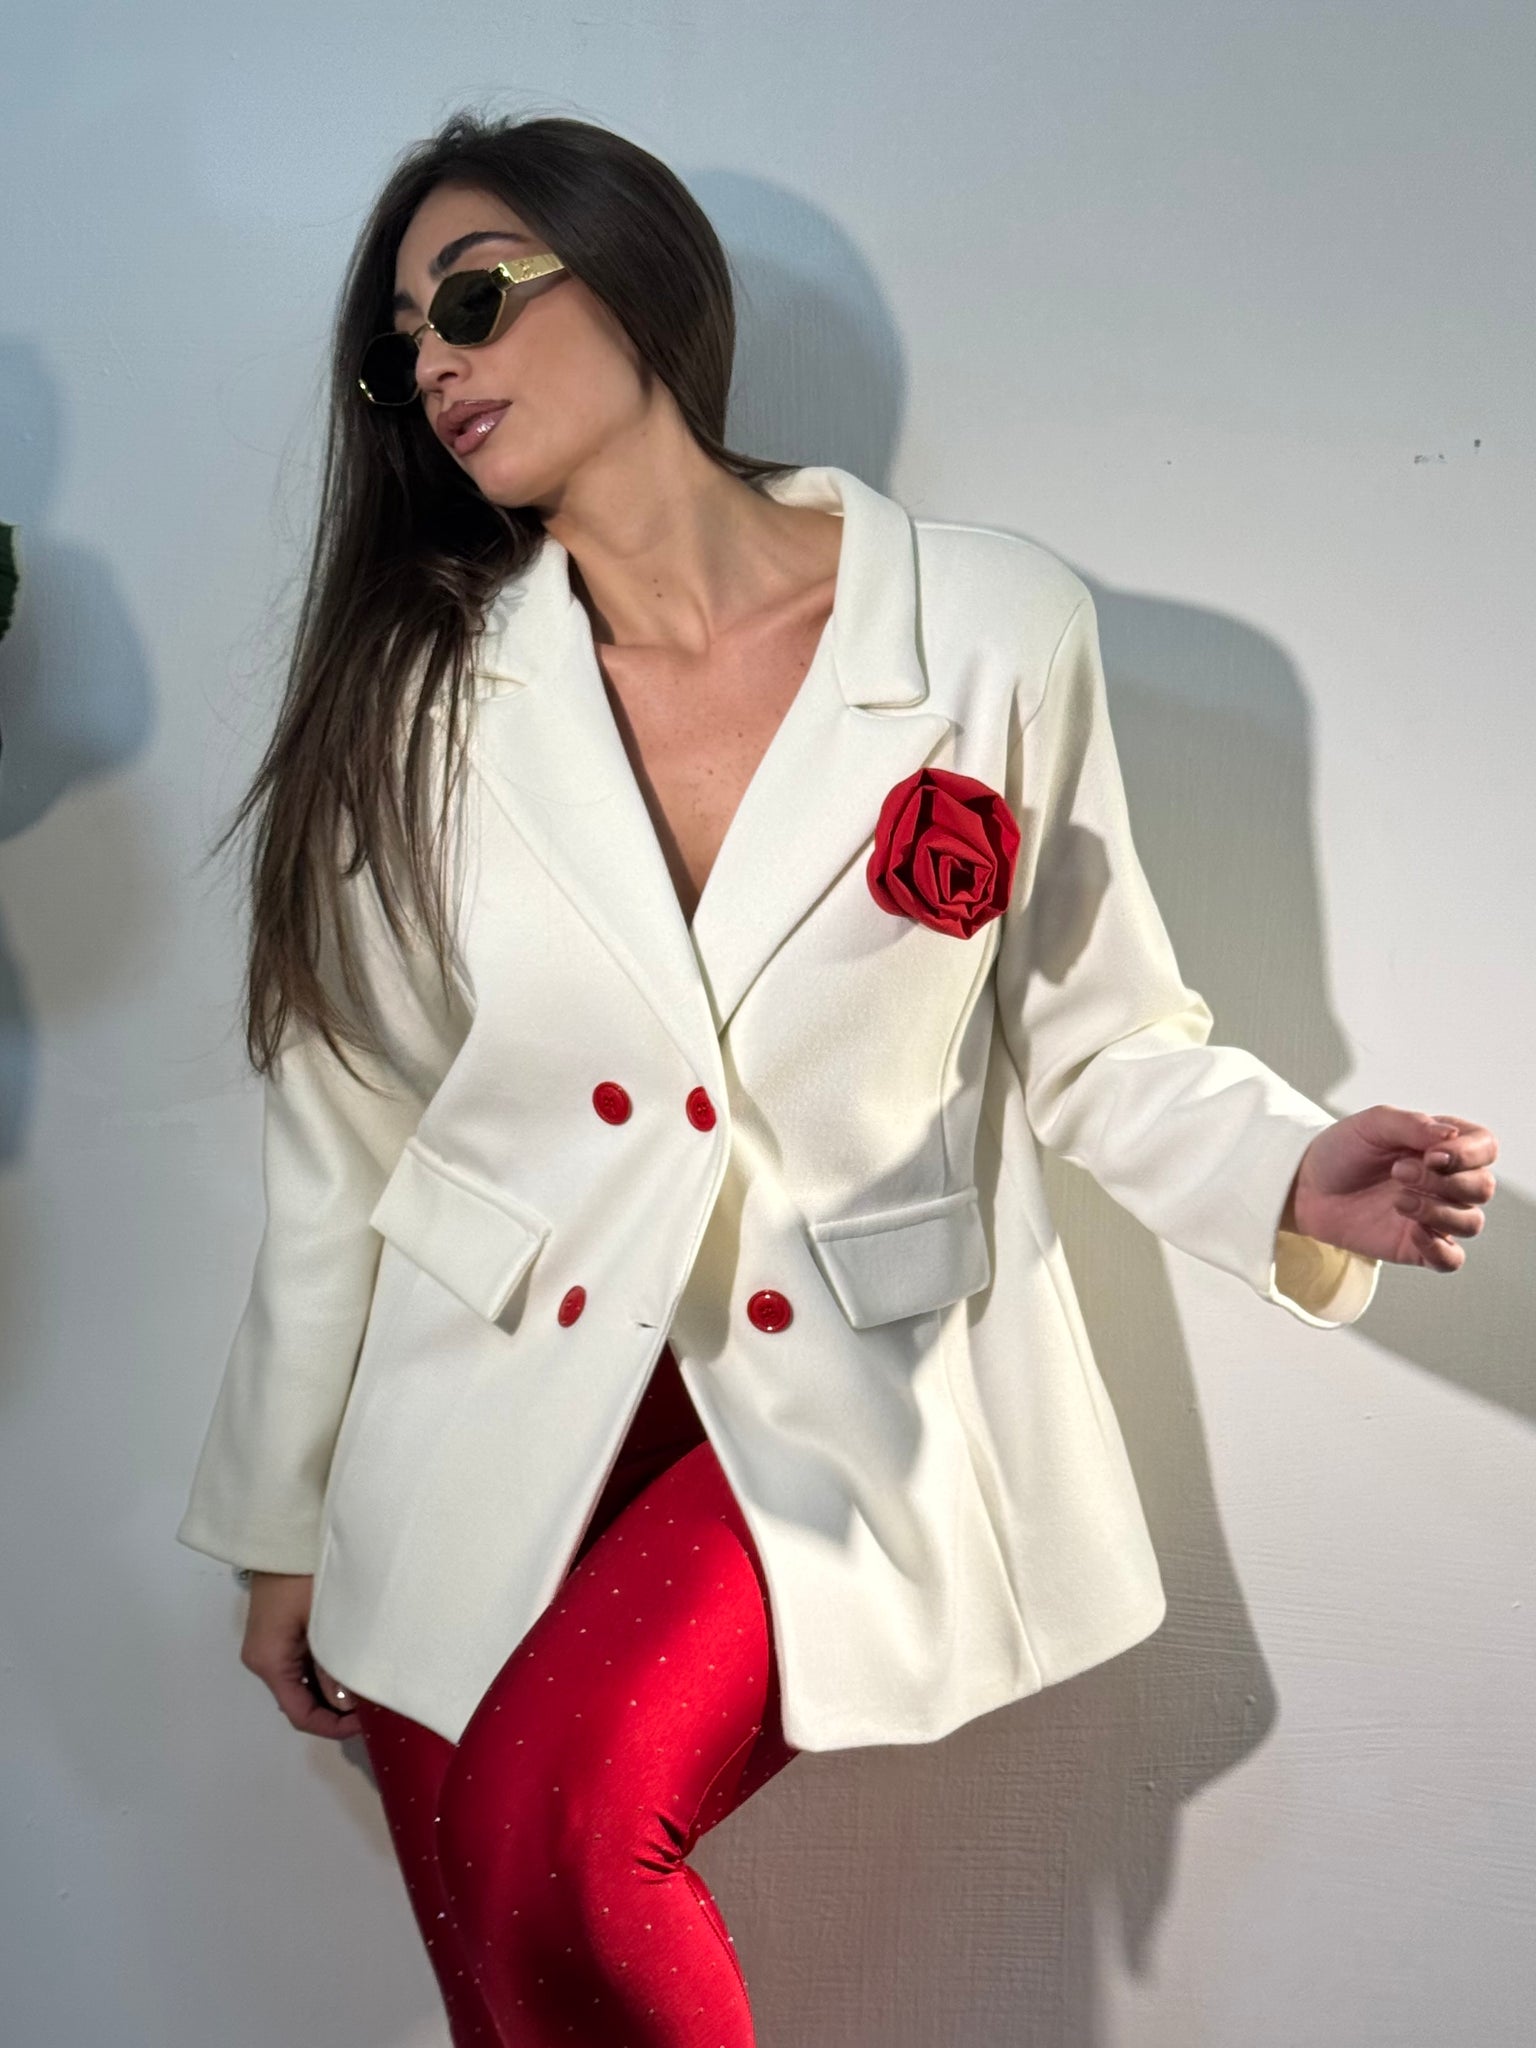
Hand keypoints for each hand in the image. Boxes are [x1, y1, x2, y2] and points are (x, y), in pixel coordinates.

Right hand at [240, 1572, 362, 1739]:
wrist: (285, 1529)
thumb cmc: (305, 1572)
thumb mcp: (325, 1621)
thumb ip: (335, 1667)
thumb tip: (349, 1707)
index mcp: (270, 1662)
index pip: (300, 1714)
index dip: (332, 1726)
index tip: (367, 1724)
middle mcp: (264, 1659)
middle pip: (300, 1701)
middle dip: (336, 1709)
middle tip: (375, 1706)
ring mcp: (271, 1644)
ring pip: (304, 1682)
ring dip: (333, 1689)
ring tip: (369, 1687)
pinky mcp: (280, 1630)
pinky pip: (303, 1662)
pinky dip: (327, 1670)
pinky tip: (353, 1666)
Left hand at [1281, 1105, 1496, 1271]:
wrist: (1306, 1186)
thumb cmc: (1342, 1149)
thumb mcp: (1372, 1124)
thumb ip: (1412, 1124)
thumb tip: (1451, 1136)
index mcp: (1444, 1146)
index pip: (1485, 1148)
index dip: (1468, 1154)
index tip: (1431, 1155)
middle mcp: (1447, 1181)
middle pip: (1482, 1188)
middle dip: (1445, 1182)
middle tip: (1398, 1172)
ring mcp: (1435, 1216)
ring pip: (1471, 1223)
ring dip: (1439, 1212)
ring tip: (1397, 1201)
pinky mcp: (1418, 1246)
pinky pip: (1451, 1260)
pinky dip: (1440, 1249)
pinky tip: (1414, 1233)